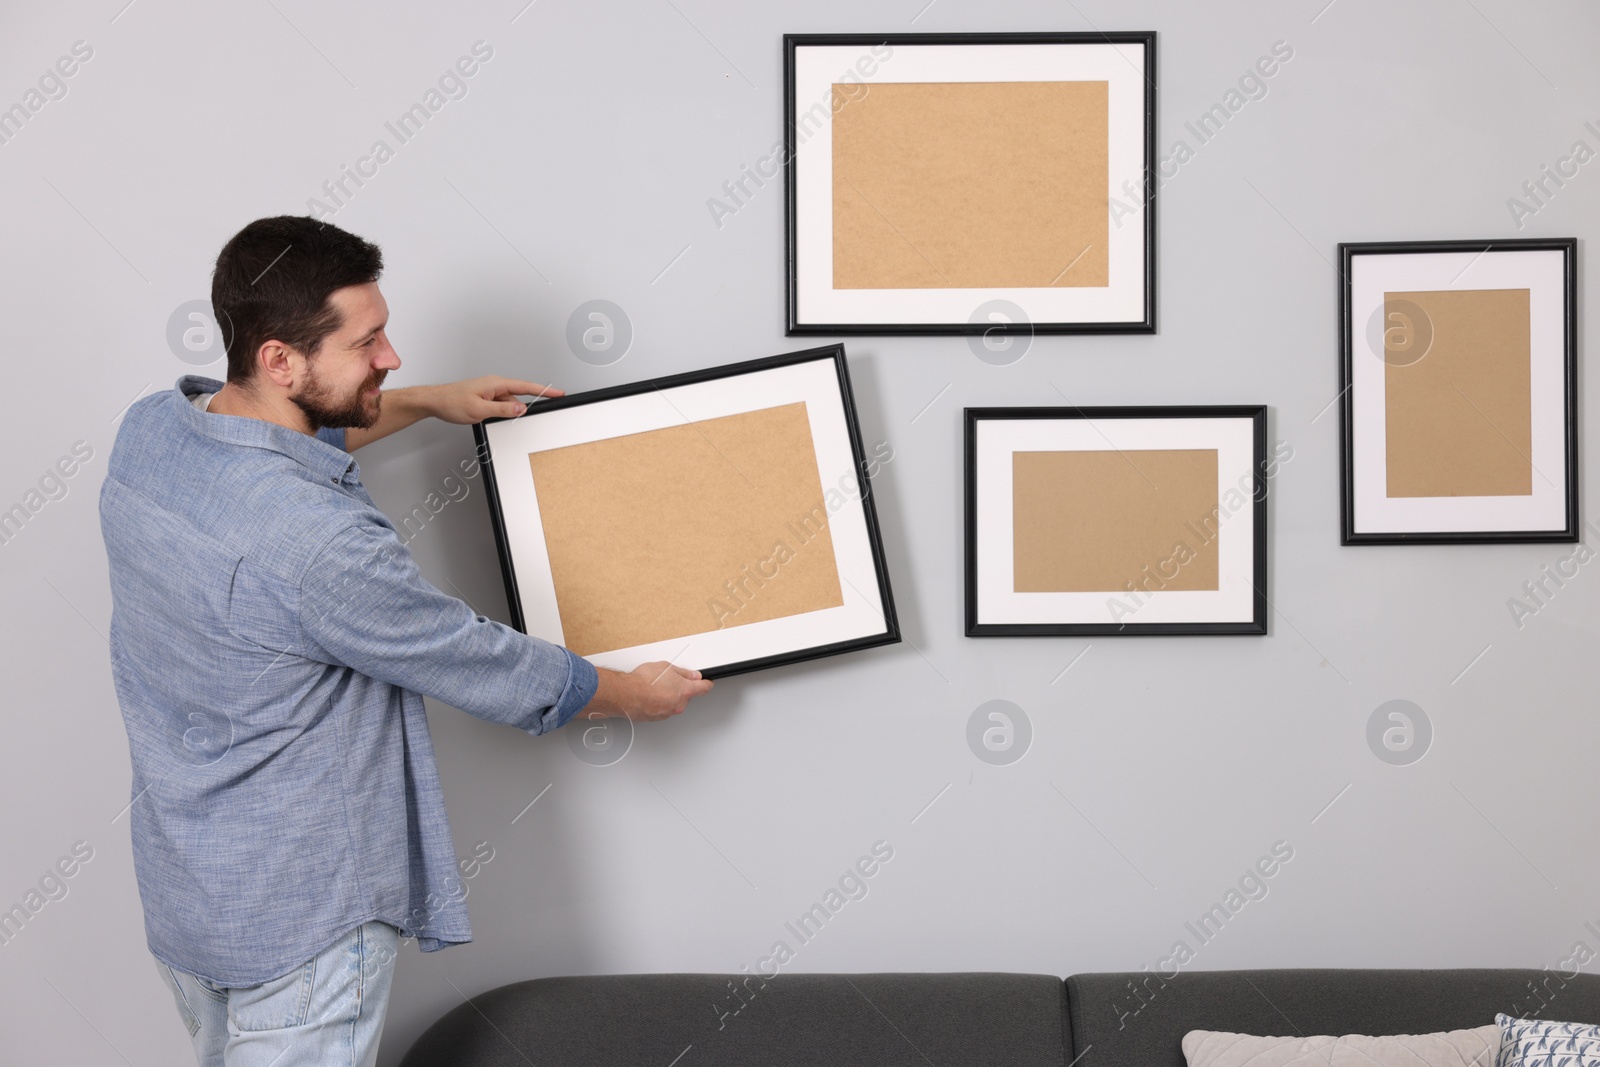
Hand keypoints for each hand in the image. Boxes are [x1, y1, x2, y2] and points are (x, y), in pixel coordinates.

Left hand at [427, 376, 563, 423]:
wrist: (435, 401)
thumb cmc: (452, 402)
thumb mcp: (479, 409)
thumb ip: (502, 409)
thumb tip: (521, 408)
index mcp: (496, 384)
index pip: (526, 386)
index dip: (544, 390)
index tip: (558, 393)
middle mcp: (495, 386)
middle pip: (518, 397)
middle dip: (521, 408)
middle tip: (520, 416)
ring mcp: (490, 392)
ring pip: (508, 404)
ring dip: (506, 413)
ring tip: (488, 417)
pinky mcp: (486, 399)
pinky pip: (500, 406)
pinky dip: (500, 413)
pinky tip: (488, 418)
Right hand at [581, 662, 713, 721]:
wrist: (626, 695)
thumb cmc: (644, 681)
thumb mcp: (666, 667)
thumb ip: (682, 672)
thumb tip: (692, 675)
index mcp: (685, 691)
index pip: (703, 688)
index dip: (707, 684)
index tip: (708, 682)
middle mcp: (678, 704)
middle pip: (686, 696)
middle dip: (680, 688)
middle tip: (668, 679)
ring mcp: (667, 712)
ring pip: (673, 702)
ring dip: (667, 695)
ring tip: (653, 686)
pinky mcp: (656, 718)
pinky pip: (661, 708)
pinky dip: (658, 702)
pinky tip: (648, 694)